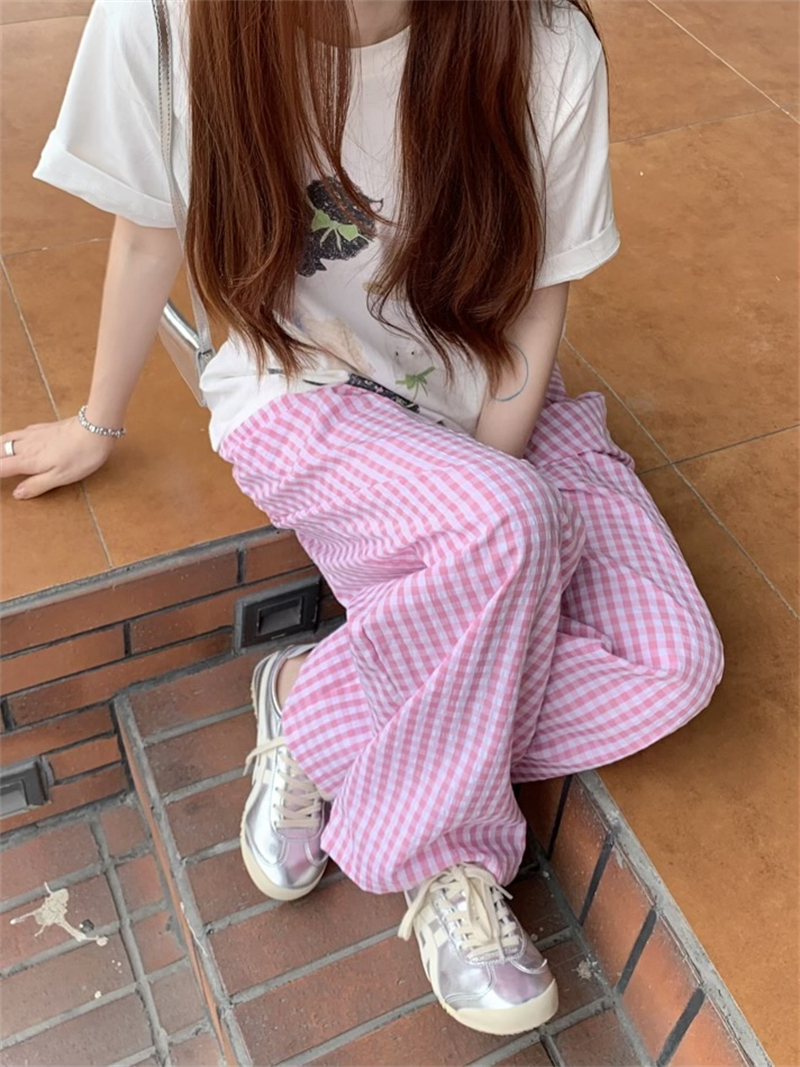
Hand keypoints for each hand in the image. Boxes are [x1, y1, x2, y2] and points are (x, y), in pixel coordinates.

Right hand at [0, 417, 117, 499]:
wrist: (94, 429)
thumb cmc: (81, 457)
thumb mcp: (60, 477)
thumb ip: (37, 485)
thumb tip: (16, 493)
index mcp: (28, 460)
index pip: (0, 467)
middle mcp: (26, 445)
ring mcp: (33, 434)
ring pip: (5, 438)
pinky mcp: (43, 427)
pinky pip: (18, 432)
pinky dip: (9, 437)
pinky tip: (14, 439)